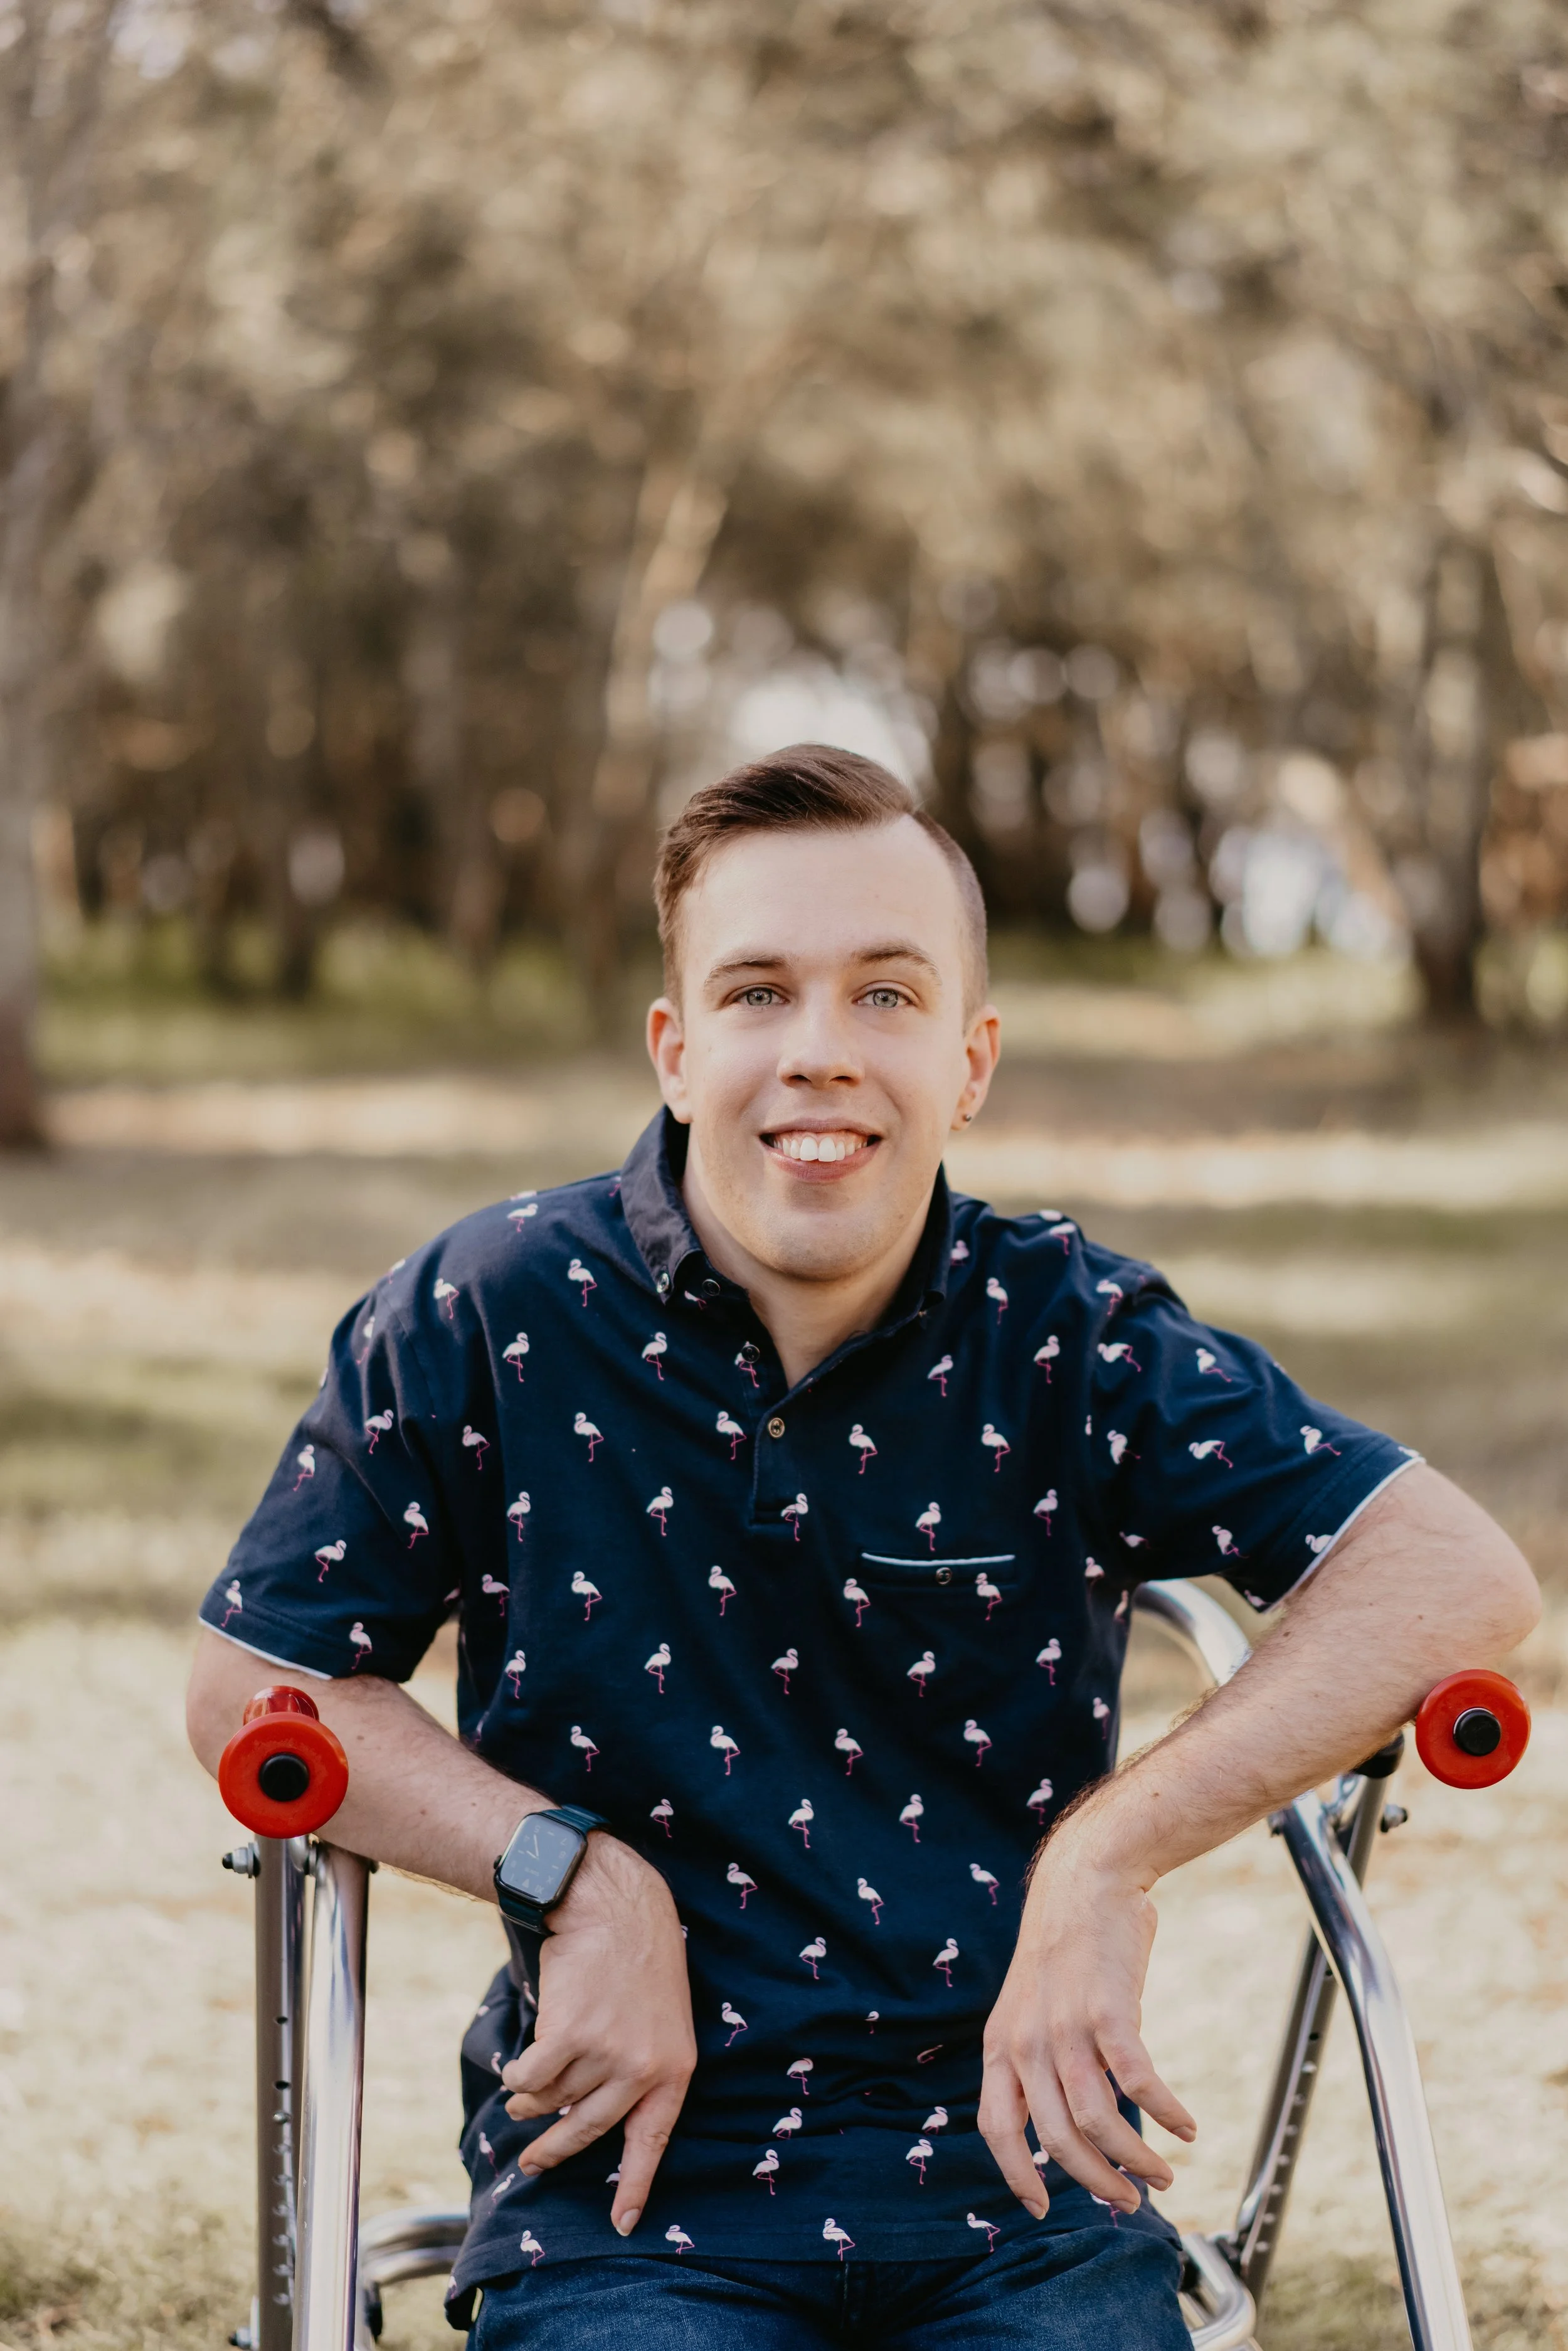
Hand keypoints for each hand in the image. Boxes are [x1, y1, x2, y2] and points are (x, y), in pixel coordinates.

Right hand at [501, 1835, 695, 2235]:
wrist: (616, 1907)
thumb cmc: (638, 1961)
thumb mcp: (661, 2021)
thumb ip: (634, 2071)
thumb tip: (581, 2117)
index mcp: (674, 2070)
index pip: (653, 2142)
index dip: (636, 2186)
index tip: (623, 2223)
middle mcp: (641, 2070)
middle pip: (586, 2129)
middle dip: (554, 2151)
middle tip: (533, 2164)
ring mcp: (605, 2054)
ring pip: (552, 2099)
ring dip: (531, 2101)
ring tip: (524, 2092)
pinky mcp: (567, 2035)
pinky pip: (530, 2078)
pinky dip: (518, 2075)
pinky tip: (519, 2066)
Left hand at [979, 1828, 1194, 2217]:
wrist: (1086, 1878)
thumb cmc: (1068, 1945)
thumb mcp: (1032, 2005)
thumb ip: (1041, 2057)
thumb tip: (1073, 2118)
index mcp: (1001, 2044)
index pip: (997, 2128)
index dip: (1015, 2175)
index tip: (1040, 2209)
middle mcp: (1026, 2042)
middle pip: (1057, 2140)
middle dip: (1096, 2181)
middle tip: (1129, 2200)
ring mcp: (1065, 2028)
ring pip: (1097, 2122)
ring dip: (1136, 2159)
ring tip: (1166, 2175)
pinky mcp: (1107, 2012)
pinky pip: (1138, 2083)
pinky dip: (1165, 2114)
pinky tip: (1186, 2128)